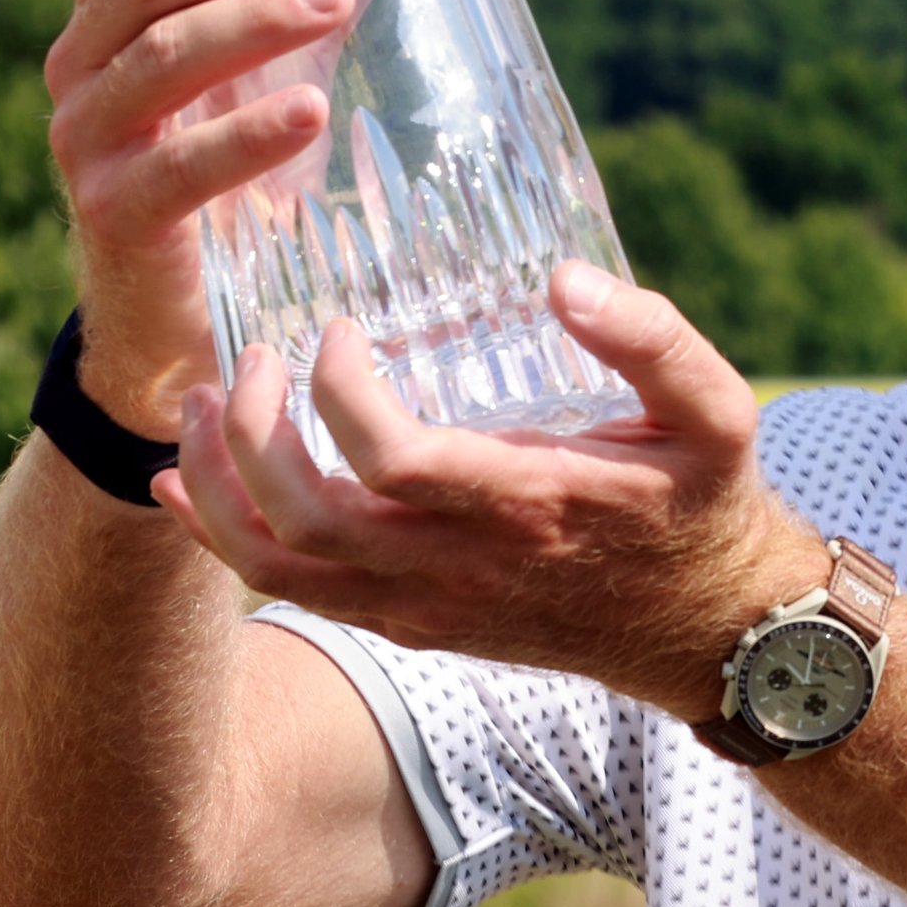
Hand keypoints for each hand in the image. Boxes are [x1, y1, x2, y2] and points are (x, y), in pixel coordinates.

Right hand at [42, 0, 358, 435]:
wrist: (173, 320)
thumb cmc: (226, 180)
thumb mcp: (251, 82)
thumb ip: (287, 12)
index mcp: (100, 26)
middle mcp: (76, 73)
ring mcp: (86, 143)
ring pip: (161, 54)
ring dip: (253, 19)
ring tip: (334, 1)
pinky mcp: (114, 214)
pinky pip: (179, 163)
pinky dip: (247, 134)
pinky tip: (309, 111)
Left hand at [157, 260, 827, 715]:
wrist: (708, 630)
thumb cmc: (705, 503)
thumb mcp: (717, 409)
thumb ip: (652, 338)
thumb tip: (562, 277)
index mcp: (526, 504)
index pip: (390, 461)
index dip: (338, 391)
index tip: (335, 330)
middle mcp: (461, 567)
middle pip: (308, 521)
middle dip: (252, 435)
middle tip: (249, 359)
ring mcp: (428, 606)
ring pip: (281, 570)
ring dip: (220, 491)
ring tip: (198, 407)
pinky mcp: (412, 624)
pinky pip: (295, 596)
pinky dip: (226, 542)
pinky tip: (190, 485)